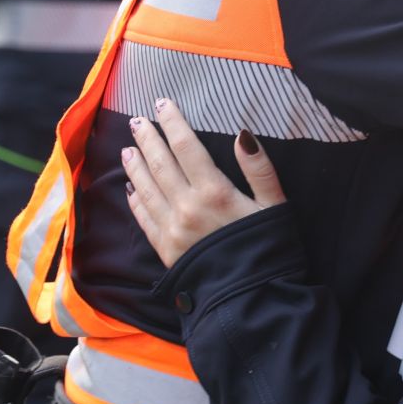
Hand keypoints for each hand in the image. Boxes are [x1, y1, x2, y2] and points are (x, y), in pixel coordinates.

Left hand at [120, 99, 285, 267]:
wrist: (252, 299)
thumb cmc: (269, 249)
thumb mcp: (275, 206)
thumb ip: (260, 169)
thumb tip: (243, 135)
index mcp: (215, 192)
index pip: (187, 147)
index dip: (173, 123)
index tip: (161, 104)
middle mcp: (187, 207)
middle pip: (161, 164)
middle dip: (148, 139)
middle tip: (137, 121)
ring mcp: (172, 230)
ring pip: (146, 189)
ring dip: (135, 166)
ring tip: (127, 149)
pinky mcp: (165, 251)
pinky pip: (144, 219)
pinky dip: (135, 201)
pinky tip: (131, 189)